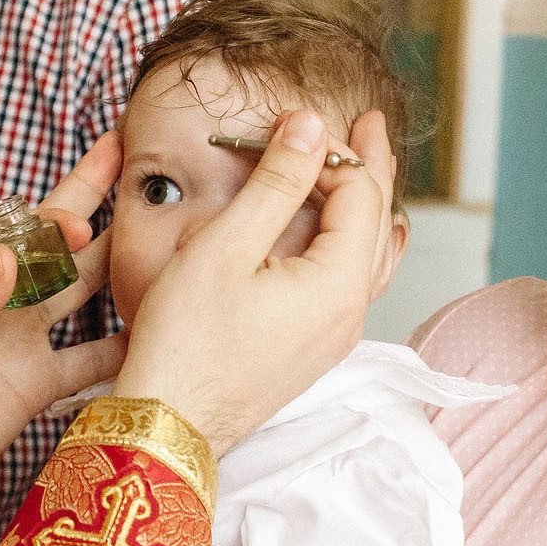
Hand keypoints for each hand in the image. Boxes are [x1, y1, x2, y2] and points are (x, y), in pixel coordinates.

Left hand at [0, 135, 125, 543]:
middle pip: (60, 249)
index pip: (17, 229)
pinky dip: (124, 348)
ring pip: (83, 296)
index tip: (84, 218)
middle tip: (150, 182)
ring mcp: (19, 341)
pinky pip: (89, 362)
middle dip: (101, 214)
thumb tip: (7, 258)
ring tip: (172, 245)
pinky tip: (161, 330)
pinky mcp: (34, 388)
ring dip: (121, 272)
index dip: (55, 214)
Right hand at [113, 108, 395, 449]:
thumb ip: (276, 182)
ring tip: (362, 167)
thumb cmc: (186, 340)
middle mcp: (350, 313)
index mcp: (338, 283)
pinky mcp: (312, 348)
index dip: (334, 150)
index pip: (361, 193)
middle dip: (369, 167)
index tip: (299, 123)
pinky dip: (350, 243)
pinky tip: (341, 235)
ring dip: (363, 205)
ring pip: (368, 255)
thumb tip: (312, 127)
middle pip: (376, 222)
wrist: (169, 422)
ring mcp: (334, 336)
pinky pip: (350, 283)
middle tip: (368, 122)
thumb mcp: (226, 245)